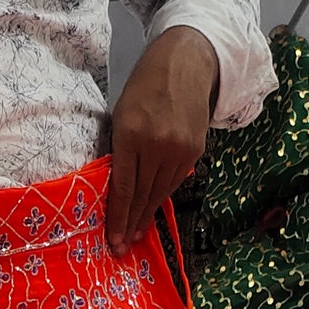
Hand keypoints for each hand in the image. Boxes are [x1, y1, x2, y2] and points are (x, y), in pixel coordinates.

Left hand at [106, 25, 218, 257]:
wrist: (187, 62)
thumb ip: (121, 149)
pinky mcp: (194, 151)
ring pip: (160, 192)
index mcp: (132, 134)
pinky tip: (154, 208)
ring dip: (147, 215)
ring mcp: (179, 150)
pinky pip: (175, 181)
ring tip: (137, 233)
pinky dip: (163, 197)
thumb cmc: (146, 85)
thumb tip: (119, 187)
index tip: (114, 239)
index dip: (119, 217)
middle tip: (123, 246)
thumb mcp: (123, 113)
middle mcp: (158, 145)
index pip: (125, 187)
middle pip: (143, 195)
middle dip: (132, 223)